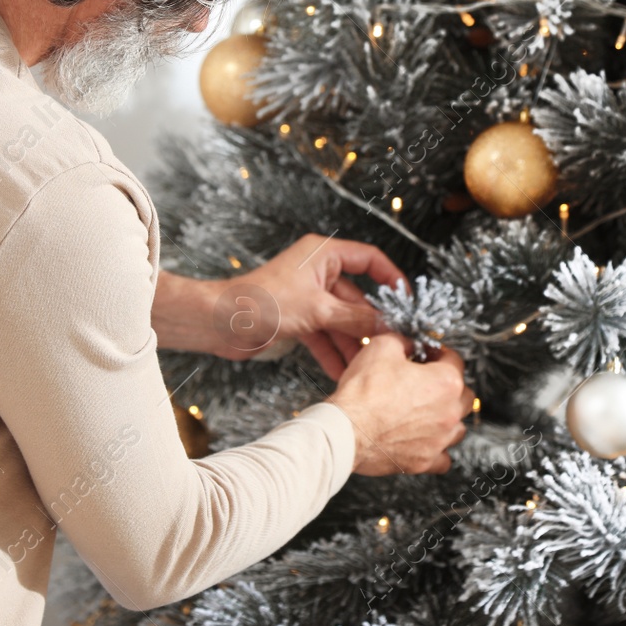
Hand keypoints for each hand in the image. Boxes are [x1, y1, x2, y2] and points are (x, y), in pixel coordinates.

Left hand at [153, 235, 403, 378]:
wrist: (220, 322)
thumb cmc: (261, 302)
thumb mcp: (318, 310)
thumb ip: (356, 319)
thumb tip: (388, 325)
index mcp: (324, 254)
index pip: (369, 259)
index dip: (391, 277)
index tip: (406, 300)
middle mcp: (319, 272)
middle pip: (357, 296)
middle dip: (371, 323)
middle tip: (391, 344)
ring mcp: (308, 296)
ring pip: (341, 319)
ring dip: (352, 342)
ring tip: (369, 366)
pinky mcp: (298, 317)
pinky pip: (324, 333)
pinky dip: (332, 350)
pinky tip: (343, 371)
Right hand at [329, 334, 473, 475]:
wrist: (346, 430)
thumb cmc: (363, 392)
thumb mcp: (382, 346)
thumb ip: (402, 340)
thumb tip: (407, 343)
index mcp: (445, 382)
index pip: (455, 360)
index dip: (439, 353)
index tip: (427, 355)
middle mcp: (449, 412)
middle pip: (464, 395)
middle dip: (449, 386)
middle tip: (427, 381)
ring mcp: (438, 440)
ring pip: (458, 428)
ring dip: (447, 418)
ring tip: (427, 412)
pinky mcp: (424, 461)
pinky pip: (444, 459)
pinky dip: (438, 450)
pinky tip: (425, 441)